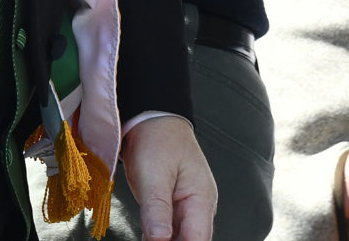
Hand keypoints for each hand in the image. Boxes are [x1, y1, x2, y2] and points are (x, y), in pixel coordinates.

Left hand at [122, 114, 215, 240]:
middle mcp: (198, 206)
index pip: (198, 239)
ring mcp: (185, 207)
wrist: (151, 119)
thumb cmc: (157, 138)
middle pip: (190, 240)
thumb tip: (160, 240)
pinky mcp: (172, 206)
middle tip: (148, 238)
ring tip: (147, 236)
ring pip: (179, 237)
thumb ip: (157, 209)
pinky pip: (168, 230)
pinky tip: (147, 237)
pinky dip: (158, 237)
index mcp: (201, 198)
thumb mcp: (153, 174)